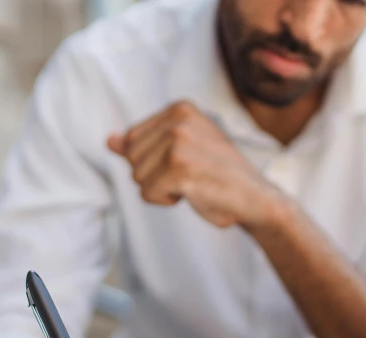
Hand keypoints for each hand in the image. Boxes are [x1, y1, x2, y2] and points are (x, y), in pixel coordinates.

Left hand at [108, 101, 285, 228]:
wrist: (256, 199)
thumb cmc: (220, 177)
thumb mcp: (181, 153)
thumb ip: (144, 145)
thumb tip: (109, 141)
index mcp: (180, 108)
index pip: (132, 139)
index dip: (153, 162)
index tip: (187, 163)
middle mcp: (178, 119)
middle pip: (131, 158)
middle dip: (154, 176)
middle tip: (191, 176)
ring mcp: (178, 141)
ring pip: (137, 177)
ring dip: (162, 190)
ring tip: (194, 184)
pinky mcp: (178, 167)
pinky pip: (148, 194)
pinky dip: (167, 201)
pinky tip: (194, 193)